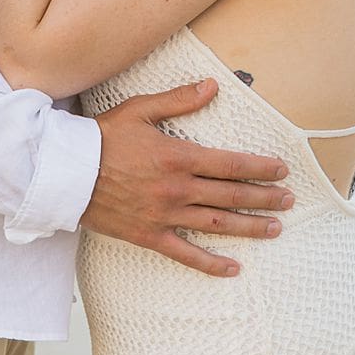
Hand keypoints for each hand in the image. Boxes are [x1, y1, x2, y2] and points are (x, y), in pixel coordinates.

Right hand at [81, 80, 293, 275]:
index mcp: (178, 155)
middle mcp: (177, 188)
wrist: (65, 172)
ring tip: (274, 228)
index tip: (282, 170)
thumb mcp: (139, 109)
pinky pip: (186, 254)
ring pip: (217, 223)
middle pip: (231, 194)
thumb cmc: (101, 137)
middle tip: (289, 200)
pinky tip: (234, 268)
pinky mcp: (150, 236)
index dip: (260, 168)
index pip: (230, 164)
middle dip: (264, 197)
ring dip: (249, 226)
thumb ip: (179, 99)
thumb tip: (213, 86)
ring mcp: (165, 215)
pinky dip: (211, 263)